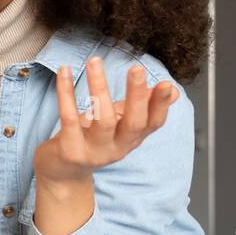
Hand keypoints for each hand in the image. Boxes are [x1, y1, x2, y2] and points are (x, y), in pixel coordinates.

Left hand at [33, 57, 179, 187]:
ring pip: (102, 120)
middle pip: (133, 124)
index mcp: (131, 139)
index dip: (161, 105)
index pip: (153, 124)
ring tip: (95, 62)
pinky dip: (66, 93)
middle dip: (137, 97)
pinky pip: (69, 118)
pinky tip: (64, 71)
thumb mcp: (120, 124)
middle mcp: (117, 148)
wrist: (62, 172)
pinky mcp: (70, 150)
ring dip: (99, 88)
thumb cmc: (92, 140)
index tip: (167, 84)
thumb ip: (142, 106)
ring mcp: (93, 152)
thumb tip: (173, 90)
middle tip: (137, 69)